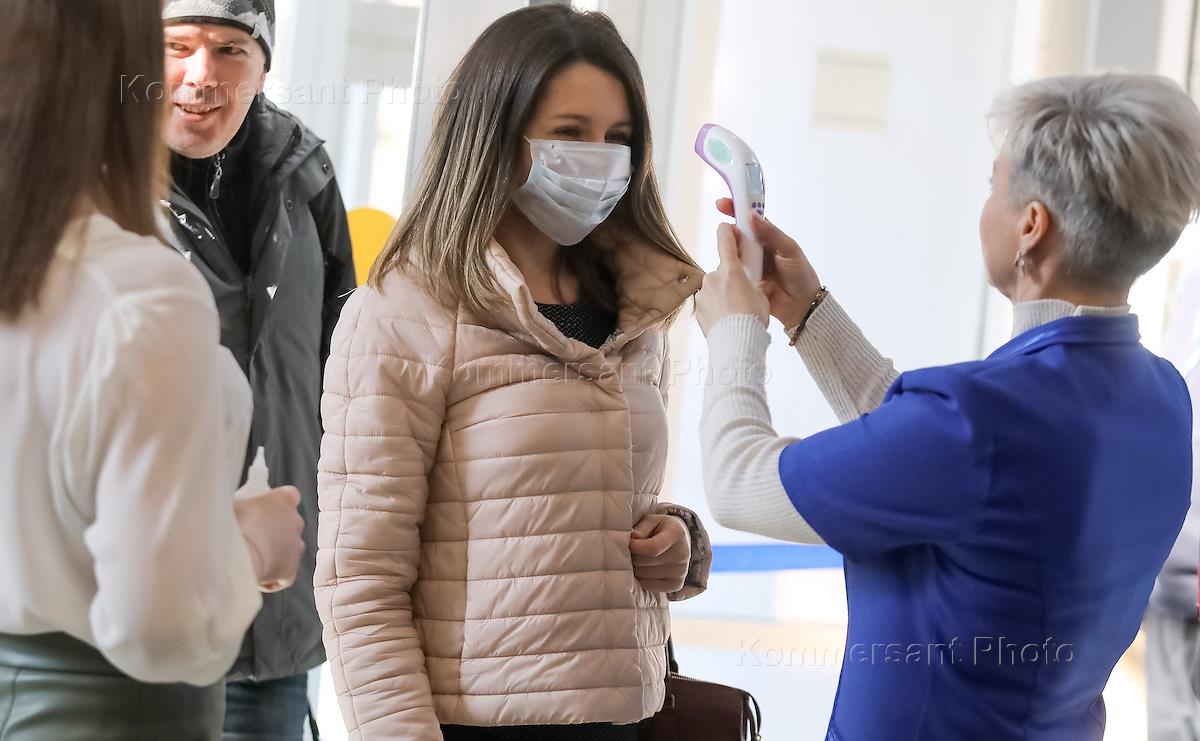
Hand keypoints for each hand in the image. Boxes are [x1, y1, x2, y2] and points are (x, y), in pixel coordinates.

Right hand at [234, 485, 303, 592]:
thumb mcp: (231, 503)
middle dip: (274, 530)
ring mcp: (296, 546)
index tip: (264, 509)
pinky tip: (254, 576)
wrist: (237, 553)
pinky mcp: (292, 570)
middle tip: (251, 537)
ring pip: (288, 549)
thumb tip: (225, 505)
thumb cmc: (231, 523)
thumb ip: (238, 503)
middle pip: (289, 524)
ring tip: (251, 558)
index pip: (290, 495)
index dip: (278, 503)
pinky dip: (271, 577)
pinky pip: (283, 574)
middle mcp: (296, 521)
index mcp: (283, 499)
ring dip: (274, 553)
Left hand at [629, 514, 690, 593]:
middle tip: (630, 551)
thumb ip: (641, 528)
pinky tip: (642, 569)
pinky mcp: (676, 584)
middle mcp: (682, 554)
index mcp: (676, 533)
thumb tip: (632, 539)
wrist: (679, 541)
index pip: (653, 547)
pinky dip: (641, 579)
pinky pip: (649, 586)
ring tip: (636, 559)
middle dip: (632, 557)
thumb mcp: (651, 520)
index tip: (627, 544)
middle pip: (646, 562)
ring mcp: (681, 571)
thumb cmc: (659, 529)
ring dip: (634, 568)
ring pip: (644, 575)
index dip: (635, 547)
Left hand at [694, 222, 770, 334]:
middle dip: (731, 278)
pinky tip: (727, 319)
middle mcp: (713, 278)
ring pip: (715, 288)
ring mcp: (703, 293)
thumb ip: (755, 284)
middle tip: (743, 293)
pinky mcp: (698, 308)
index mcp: (731, 270)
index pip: (725, 240)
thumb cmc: (752, 319)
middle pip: (722, 270)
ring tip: (736, 311)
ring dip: (723, 294)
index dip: (726, 231)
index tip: (727, 227)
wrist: (736, 343)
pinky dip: (716, 308)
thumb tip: (754, 285)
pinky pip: (709, 303)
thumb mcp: (762, 297)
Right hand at [716, 198, 821, 327]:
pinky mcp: (744, 281)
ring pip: (733, 253)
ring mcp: (750, 266)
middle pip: (738, 236)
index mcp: (769, 238)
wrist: (802, 306)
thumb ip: (771, 233)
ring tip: (726, 251)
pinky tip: (724, 268)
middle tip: (723, 231)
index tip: (723, 204)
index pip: (750, 220)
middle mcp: (757, 250)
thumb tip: (751, 216)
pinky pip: (732, 272)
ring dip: (728, 250)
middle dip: (728, 231)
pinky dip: (728, 268)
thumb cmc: (801, 275)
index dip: (737, 210)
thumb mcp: (790, 249)